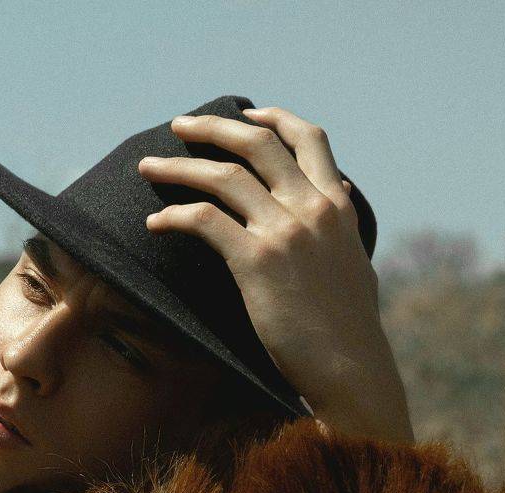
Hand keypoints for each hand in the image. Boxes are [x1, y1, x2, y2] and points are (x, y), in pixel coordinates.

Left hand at [137, 106, 412, 443]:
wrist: (349, 367)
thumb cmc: (349, 329)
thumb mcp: (357, 264)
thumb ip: (345, 227)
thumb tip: (341, 195)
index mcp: (337, 207)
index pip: (310, 139)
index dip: (274, 118)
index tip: (244, 112)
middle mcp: (313, 208)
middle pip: (258, 143)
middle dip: (213, 127)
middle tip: (179, 126)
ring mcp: (285, 231)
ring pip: (223, 175)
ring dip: (178, 166)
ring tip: (148, 167)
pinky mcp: (256, 260)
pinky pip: (204, 220)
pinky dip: (174, 215)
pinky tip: (155, 223)